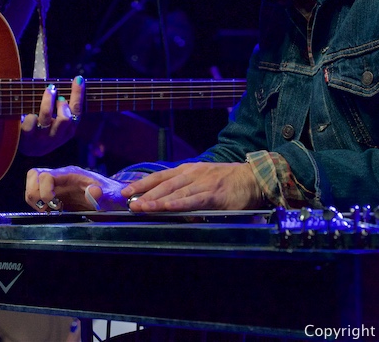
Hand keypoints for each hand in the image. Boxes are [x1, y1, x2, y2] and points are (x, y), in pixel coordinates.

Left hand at [18, 77, 84, 155]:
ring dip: (46, 100)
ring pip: (47, 118)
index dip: (78, 96)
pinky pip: (30, 124)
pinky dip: (30, 115)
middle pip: (66, 118)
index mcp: (67, 132)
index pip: (77, 114)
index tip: (78, 79)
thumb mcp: (52, 114)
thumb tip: (59, 68)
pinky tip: (26, 114)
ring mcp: (41, 141)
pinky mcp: (27, 141)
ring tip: (45, 91)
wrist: (18, 144)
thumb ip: (59, 97)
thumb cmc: (38, 123)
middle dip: (60, 101)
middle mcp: (56, 138)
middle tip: (54, 90)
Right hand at [25, 165, 128, 211]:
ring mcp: (56, 184)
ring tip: (49, 210)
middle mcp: (61, 176)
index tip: (54, 205)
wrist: (112, 198)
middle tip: (49, 209)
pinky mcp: (54, 193)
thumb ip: (103, 194)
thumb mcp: (111, 196)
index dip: (44, 191)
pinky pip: (36, 194)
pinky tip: (51, 212)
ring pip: (32, 184)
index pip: (46, 175)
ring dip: (34, 199)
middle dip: (35, 194)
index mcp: (71, 174)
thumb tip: (94, 191)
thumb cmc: (111, 195)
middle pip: (34, 175)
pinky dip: (37, 204)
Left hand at [120, 162, 264, 211]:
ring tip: (141, 207)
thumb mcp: (202, 179)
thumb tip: (165, 201)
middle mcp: (192, 174)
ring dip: (157, 201)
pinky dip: (180, 204)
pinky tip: (168, 208)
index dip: (141, 184)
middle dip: (144, 194)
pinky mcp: (215, 194)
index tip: (125, 192)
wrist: (253, 178)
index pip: (159, 176)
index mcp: (187, 170)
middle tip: (128, 203)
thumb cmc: (226, 181)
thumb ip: (185, 188)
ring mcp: (203, 183)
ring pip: (175, 193)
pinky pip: (194, 200)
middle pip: (163, 184)